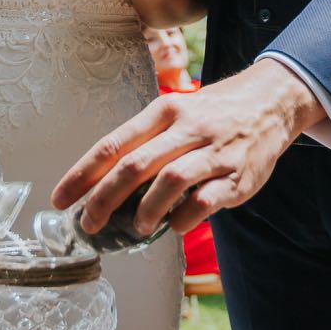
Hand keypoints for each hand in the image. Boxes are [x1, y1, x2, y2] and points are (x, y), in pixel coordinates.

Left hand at [52, 59, 325, 237]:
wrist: (270, 102)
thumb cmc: (211, 115)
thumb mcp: (175, 114)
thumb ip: (145, 144)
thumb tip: (104, 184)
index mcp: (163, 111)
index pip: (113, 145)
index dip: (82, 175)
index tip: (60, 200)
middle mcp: (186, 128)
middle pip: (134, 166)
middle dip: (103, 199)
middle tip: (88, 224)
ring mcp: (214, 152)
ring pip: (169, 182)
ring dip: (144, 210)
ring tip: (134, 226)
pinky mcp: (238, 176)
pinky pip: (204, 202)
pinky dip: (183, 219)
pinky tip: (173, 225)